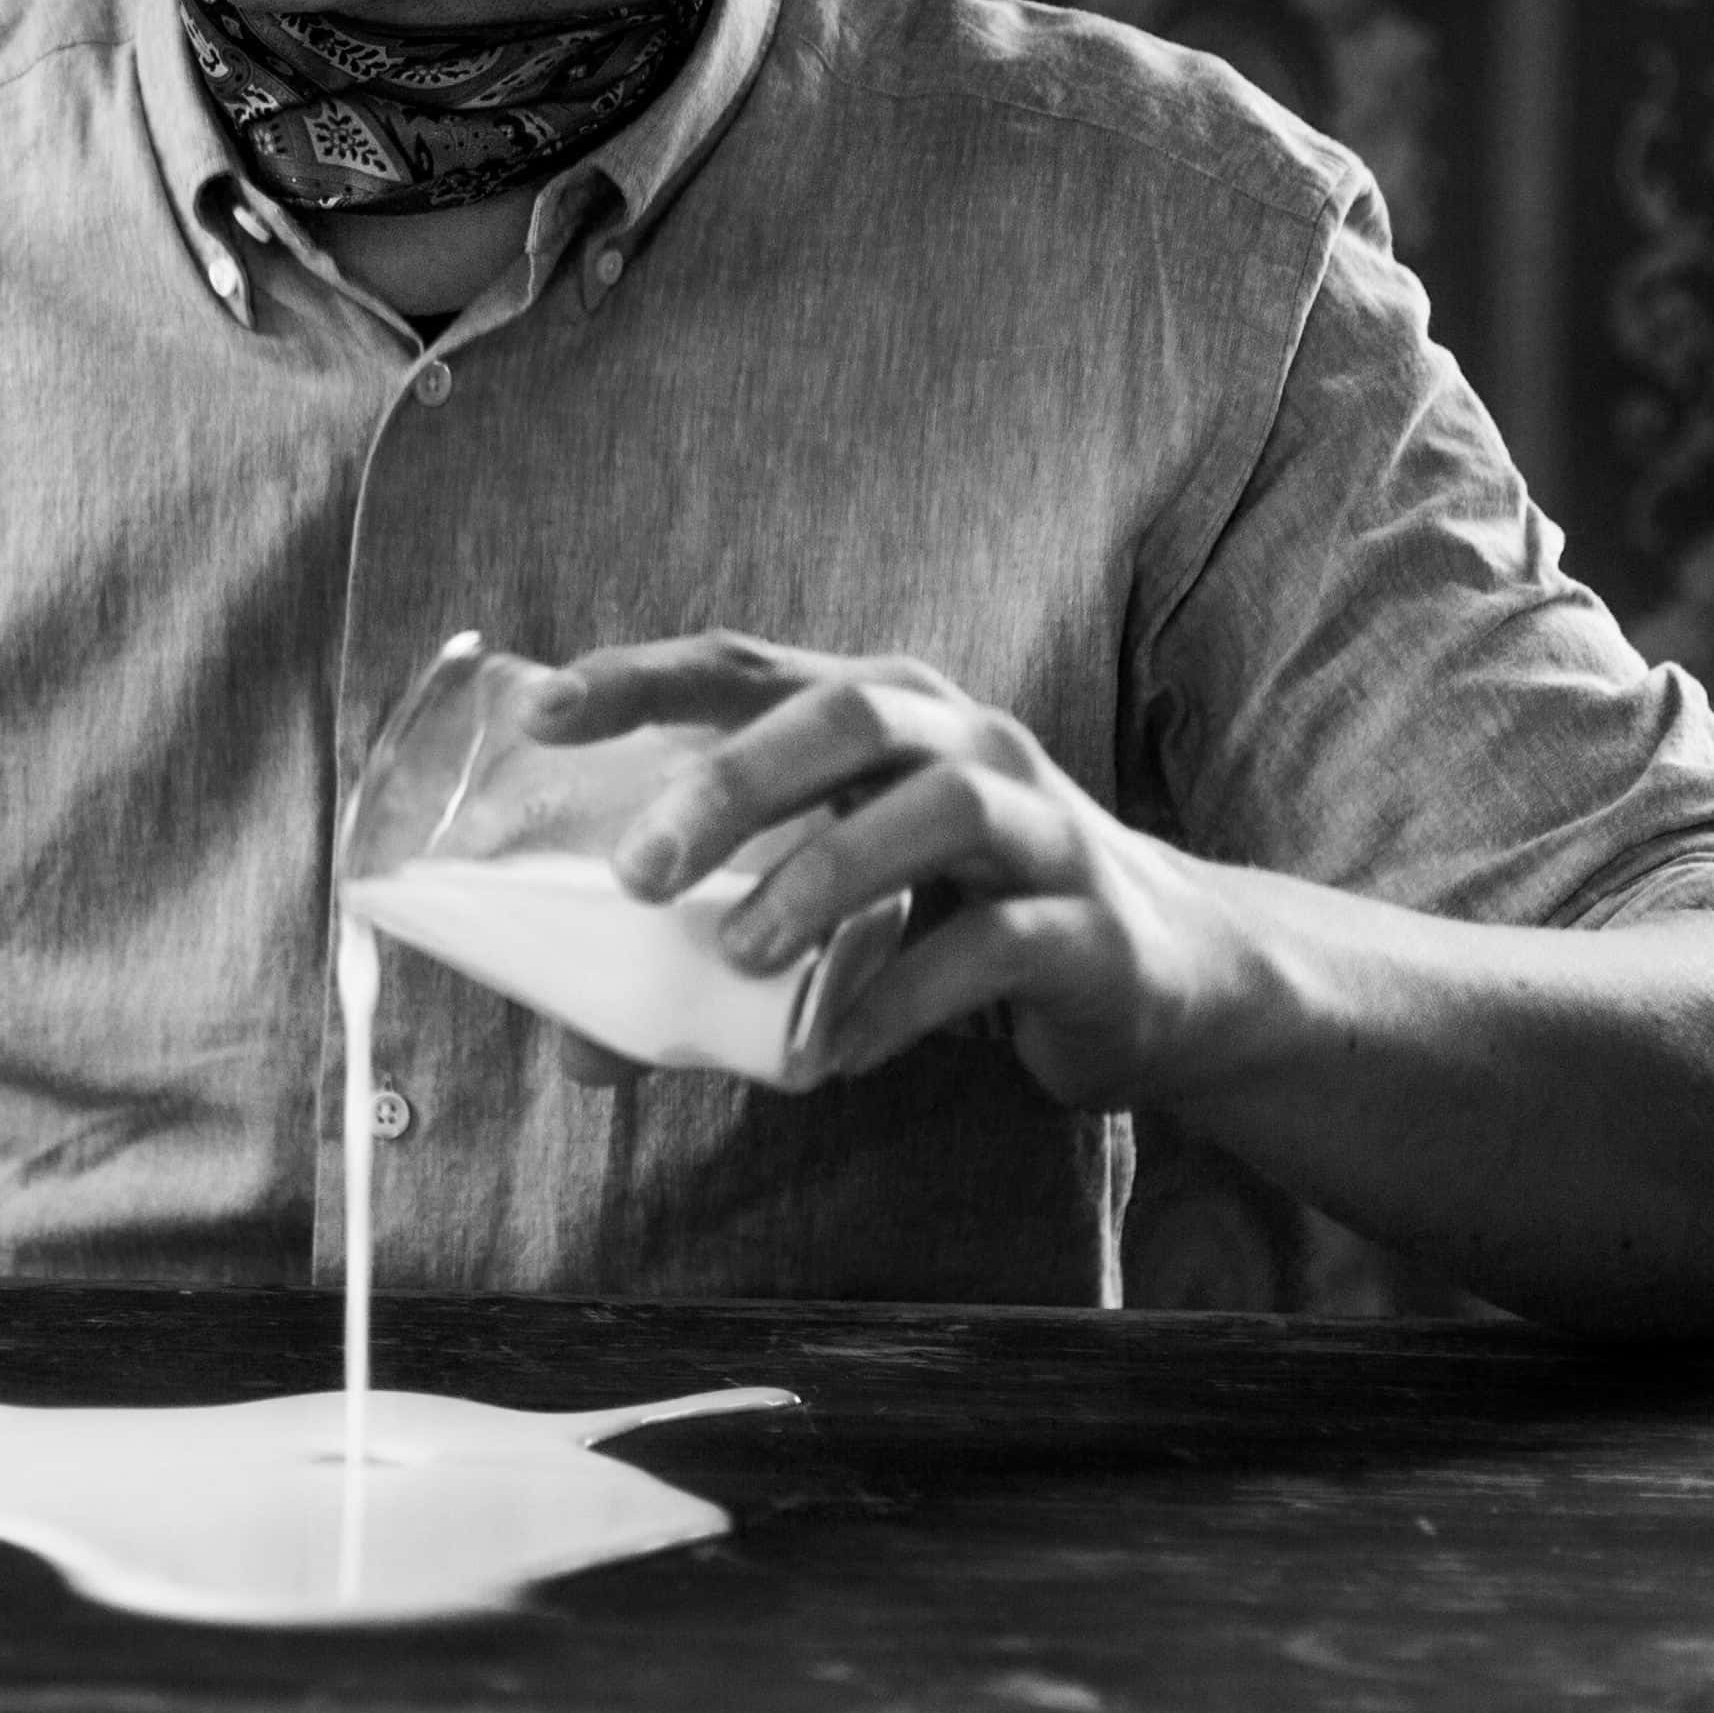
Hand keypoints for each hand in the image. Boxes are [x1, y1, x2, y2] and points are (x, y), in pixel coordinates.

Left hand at [523, 636, 1268, 1108]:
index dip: (639, 679)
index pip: (746, 665)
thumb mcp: (842, 914)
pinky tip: (839, 1046)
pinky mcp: (1086, 928)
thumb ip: (713, 960)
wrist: (1171, 975)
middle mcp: (963, 743)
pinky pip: (993, 948)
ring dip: (824, 880)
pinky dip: (906, 998)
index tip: (541, 714)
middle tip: (640, 871)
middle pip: (844, 720)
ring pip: (933, 812)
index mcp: (881, 712)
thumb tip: (577, 1043)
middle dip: (733, 784)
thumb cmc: (968, 916)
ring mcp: (1037, 827)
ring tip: (744, 953)